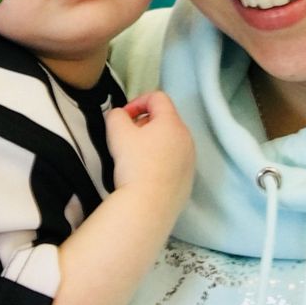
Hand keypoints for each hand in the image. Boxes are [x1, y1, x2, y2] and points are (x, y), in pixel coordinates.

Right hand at [105, 91, 194, 213]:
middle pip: (165, 119)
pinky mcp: (188, 180)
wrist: (148, 206)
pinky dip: (160, 161)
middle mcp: (187, 138)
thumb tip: (120, 116)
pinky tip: (146, 176)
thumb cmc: (134, 164)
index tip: (124, 118)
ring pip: (170, 141)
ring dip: (152, 142)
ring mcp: (190, 161)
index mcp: (172, 122)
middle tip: (127, 138)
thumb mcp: (116, 132)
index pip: (158, 98)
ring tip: (135, 158)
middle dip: (144, 123)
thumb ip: (115, 115)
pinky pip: (174, 162)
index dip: (137, 102)